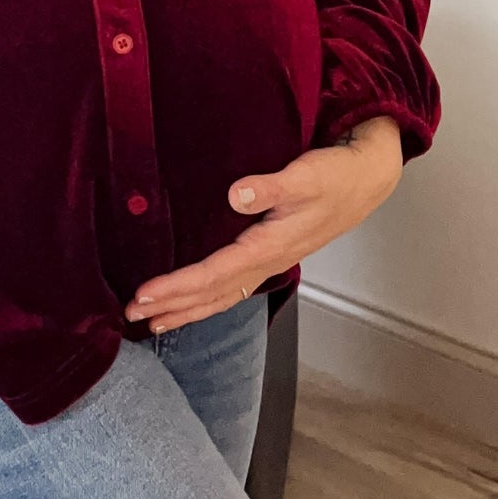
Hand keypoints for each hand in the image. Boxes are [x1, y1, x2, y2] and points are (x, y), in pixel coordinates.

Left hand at [123, 116, 404, 331]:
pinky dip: (207, 299)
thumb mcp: (305, 176)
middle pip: (213, 294)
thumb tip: (235, 194)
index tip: (143, 294)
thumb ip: (270, 186)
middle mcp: (267, 262)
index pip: (214, 274)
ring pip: (222, 296)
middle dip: (173, 307)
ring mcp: (270, 262)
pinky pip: (232, 286)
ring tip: (152, 322)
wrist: (365, 180)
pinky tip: (191, 303)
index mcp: (270, 246)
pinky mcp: (271, 255)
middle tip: (132, 315)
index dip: (177, 287)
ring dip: (187, 310)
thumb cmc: (334, 176)